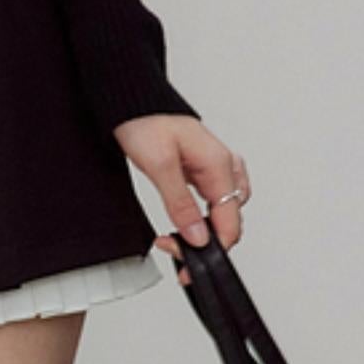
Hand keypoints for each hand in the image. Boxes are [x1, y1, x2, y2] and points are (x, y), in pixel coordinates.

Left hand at [110, 111, 251, 285]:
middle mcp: (224, 167)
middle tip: (173, 248)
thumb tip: (198, 237)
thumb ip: (181, 204)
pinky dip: (202, 216)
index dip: (212, 248)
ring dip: (205, 231)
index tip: (187, 262)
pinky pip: (214, 199)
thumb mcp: (159, 166)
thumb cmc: (145, 122)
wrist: (132, 101)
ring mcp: (216, 167)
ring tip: (176, 239)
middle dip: (206, 242)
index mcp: (219, 166)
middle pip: (230, 220)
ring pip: (224, 212)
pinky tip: (187, 221)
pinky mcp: (204, 168)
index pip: (230, 222)